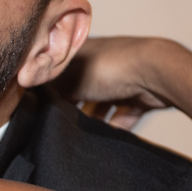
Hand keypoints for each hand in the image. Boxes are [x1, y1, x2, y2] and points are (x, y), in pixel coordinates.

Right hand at [53, 37, 173, 129]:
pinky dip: (116, 126)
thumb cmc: (108, 68)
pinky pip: (124, 114)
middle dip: (74, 106)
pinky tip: (108, 138)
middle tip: (64, 123)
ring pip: (103, 103)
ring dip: (95, 119)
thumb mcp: (67, 79)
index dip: (52, 88)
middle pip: (82, 88)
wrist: (155, 72)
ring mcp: (122, 78)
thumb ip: (51, 90)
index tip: (44, 105)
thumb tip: (37, 98)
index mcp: (82, 52)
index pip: (60, 70)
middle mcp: (102, 62)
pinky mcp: (139, 95)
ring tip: (84, 134)